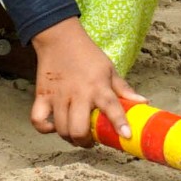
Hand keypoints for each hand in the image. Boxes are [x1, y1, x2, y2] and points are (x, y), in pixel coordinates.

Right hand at [29, 19, 145, 146]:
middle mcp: (77, 94)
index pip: (112, 107)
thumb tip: (143, 102)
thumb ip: (124, 89)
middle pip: (79, 128)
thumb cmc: (87, 55)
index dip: (119, 124)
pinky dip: (44, 128)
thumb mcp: (109, 70)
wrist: (59, 38)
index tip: (126, 135)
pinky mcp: (41, 96)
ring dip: (69, 137)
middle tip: (90, 139)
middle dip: (85, 141)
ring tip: (75, 134)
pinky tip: (53, 127)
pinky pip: (37, 119)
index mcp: (98, 87)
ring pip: (61, 128)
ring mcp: (57, 96)